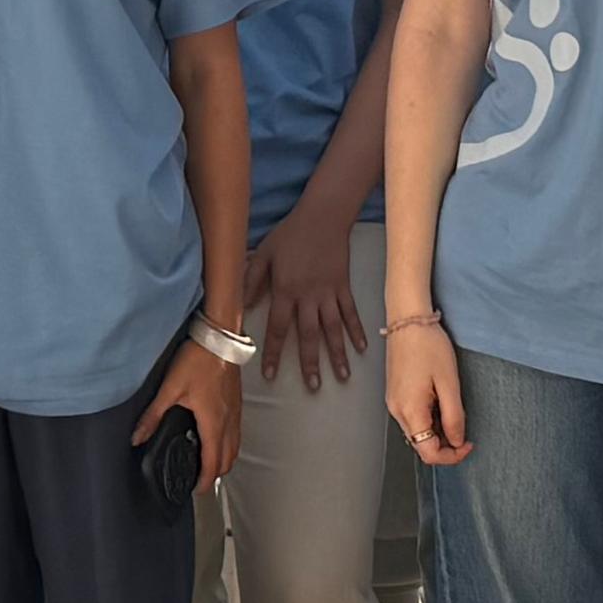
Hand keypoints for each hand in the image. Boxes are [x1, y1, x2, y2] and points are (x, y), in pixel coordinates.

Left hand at [136, 337, 243, 489]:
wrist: (220, 337)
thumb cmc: (199, 359)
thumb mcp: (170, 388)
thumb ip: (153, 415)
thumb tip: (138, 436)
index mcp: (213, 422)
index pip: (213, 463)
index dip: (205, 481)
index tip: (196, 489)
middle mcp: (228, 421)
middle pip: (228, 460)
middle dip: (216, 474)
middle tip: (200, 479)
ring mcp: (236, 413)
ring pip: (235, 447)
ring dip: (223, 459)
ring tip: (207, 463)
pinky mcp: (237, 403)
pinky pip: (237, 433)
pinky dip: (228, 444)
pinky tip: (216, 437)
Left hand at [249, 213, 366, 393]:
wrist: (322, 216)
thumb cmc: (290, 234)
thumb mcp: (263, 254)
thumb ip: (251, 280)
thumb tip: (240, 307)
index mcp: (286, 290)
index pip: (278, 328)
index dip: (274, 353)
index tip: (270, 374)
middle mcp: (308, 296)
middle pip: (309, 335)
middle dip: (311, 362)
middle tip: (314, 386)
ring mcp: (329, 293)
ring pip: (334, 329)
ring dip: (338, 353)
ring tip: (343, 376)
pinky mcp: (344, 286)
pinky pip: (351, 312)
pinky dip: (357, 330)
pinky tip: (362, 348)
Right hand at [383, 311, 469, 462]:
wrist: (408, 321)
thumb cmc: (428, 345)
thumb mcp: (449, 383)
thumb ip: (454, 417)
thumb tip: (456, 440)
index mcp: (410, 411)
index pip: (428, 452)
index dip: (451, 455)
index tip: (468, 444)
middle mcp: (397, 411)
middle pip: (421, 444)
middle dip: (445, 443)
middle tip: (464, 428)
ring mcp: (394, 403)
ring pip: (417, 432)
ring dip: (437, 431)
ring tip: (452, 409)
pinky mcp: (395, 394)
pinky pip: (413, 418)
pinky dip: (429, 419)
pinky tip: (439, 402)